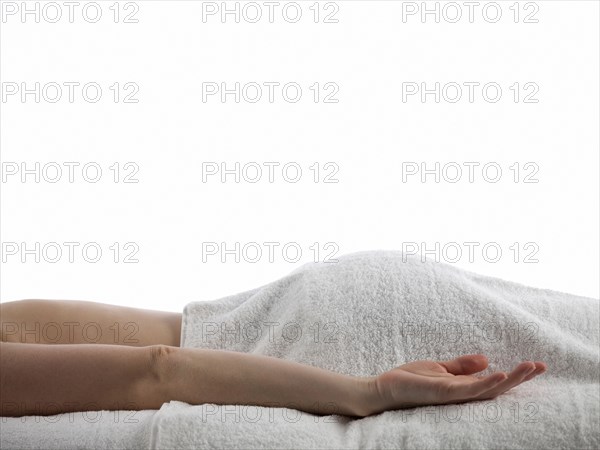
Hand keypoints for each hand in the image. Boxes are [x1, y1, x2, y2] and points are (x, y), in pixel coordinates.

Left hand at [361, 354, 546, 415]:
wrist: (385, 389)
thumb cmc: (409, 380)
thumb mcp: (439, 368)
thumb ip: (462, 365)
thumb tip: (487, 360)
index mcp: (462, 386)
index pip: (494, 381)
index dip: (515, 375)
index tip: (536, 364)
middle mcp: (463, 394)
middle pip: (498, 388)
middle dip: (521, 378)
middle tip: (542, 366)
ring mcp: (455, 395)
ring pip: (489, 390)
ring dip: (511, 380)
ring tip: (529, 368)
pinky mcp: (443, 393)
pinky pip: (469, 390)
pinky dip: (486, 382)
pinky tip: (500, 373)